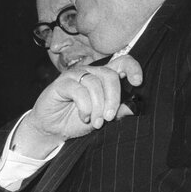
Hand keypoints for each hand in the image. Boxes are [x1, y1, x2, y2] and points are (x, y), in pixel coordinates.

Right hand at [12, 55, 142, 157]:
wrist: (53, 129)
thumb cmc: (76, 120)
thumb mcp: (103, 119)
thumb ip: (118, 112)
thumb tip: (134, 108)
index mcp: (103, 77)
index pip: (122, 62)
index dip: (133, 68)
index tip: (138, 82)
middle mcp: (90, 73)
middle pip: (110, 75)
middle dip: (113, 98)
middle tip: (109, 117)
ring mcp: (75, 76)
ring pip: (95, 84)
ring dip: (98, 107)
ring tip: (96, 122)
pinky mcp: (61, 83)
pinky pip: (79, 91)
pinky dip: (85, 107)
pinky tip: (84, 117)